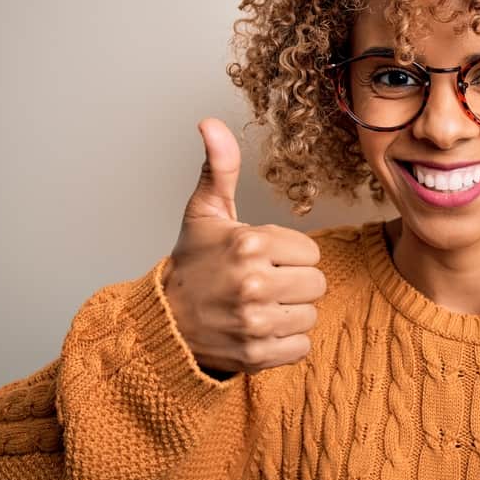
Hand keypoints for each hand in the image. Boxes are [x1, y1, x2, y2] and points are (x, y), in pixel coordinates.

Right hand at [162, 118, 324, 374]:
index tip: (261, 259)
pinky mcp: (256, 356)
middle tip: (263, 283)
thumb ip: (220, 167)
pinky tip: (260, 330)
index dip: (289, 256)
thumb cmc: (194, 264)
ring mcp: (254, 324)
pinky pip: (302, 347)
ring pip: (311, 316)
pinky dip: (286, 343)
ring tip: (261, 306)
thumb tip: (210, 123)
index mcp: (247, 244)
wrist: (164, 323)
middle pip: (316, 285)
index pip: (310, 253)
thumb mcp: (206, 212)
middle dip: (294, 284)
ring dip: (291, 313)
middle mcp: (252, 284)